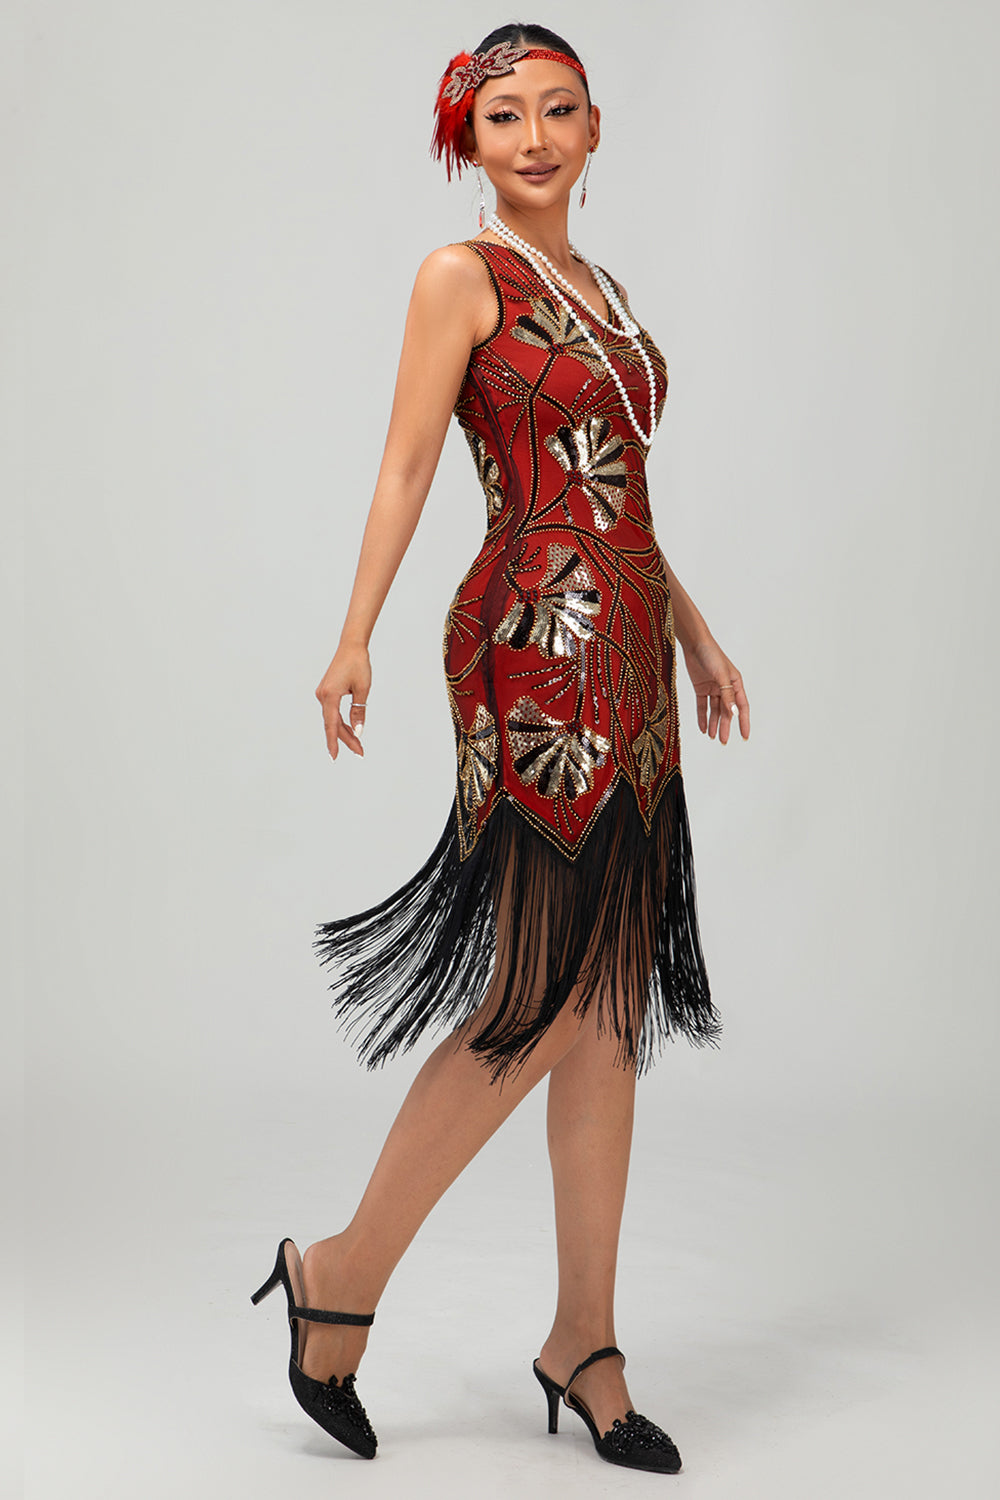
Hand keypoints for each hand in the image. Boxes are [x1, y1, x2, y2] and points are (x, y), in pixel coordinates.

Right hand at [315, 643, 370, 759]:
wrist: (351, 646)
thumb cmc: (358, 664)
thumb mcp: (362, 689)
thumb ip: (359, 712)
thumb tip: (358, 731)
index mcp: (330, 696)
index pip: (331, 725)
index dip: (334, 742)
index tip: (334, 757)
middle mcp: (323, 696)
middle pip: (333, 724)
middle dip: (346, 739)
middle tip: (360, 752)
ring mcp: (323, 694)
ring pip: (333, 719)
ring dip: (344, 732)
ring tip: (357, 745)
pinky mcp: (326, 692)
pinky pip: (332, 712)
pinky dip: (341, 722)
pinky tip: (350, 730)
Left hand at [681, 636, 749, 743]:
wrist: (694, 644)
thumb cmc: (711, 655)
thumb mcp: (721, 675)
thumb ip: (727, 695)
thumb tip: (734, 713)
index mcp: (735, 683)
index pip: (742, 707)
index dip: (744, 722)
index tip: (745, 736)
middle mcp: (725, 687)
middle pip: (727, 711)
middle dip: (725, 726)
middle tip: (723, 741)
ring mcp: (713, 688)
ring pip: (715, 710)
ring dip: (714, 723)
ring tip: (712, 737)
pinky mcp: (701, 688)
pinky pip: (702, 706)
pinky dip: (702, 717)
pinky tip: (703, 728)